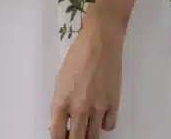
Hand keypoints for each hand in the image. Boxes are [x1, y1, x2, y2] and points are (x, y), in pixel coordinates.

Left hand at [49, 6, 125, 137]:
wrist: (100, 41)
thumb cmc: (78, 55)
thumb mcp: (61, 78)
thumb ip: (61, 102)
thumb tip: (62, 121)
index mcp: (62, 100)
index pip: (57, 134)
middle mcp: (79, 108)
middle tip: (74, 136)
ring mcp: (98, 108)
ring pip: (93, 137)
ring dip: (89, 135)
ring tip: (86, 129)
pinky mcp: (113, 104)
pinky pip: (108, 126)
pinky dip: (104, 124)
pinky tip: (100, 115)